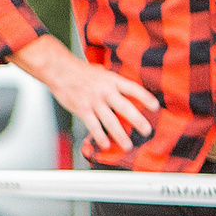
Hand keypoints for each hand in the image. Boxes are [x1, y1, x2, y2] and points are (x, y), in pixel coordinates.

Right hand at [45, 56, 160, 153]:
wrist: (59, 70)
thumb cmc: (80, 71)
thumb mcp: (101, 72)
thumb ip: (113, 82)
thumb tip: (125, 90)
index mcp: (112, 80)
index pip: (133, 89)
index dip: (146, 98)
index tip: (155, 107)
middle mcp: (105, 91)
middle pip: (125, 107)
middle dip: (138, 121)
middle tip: (147, 131)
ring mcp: (94, 101)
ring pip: (110, 121)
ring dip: (120, 135)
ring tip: (128, 145)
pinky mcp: (82, 109)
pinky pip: (93, 126)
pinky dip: (100, 137)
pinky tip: (106, 145)